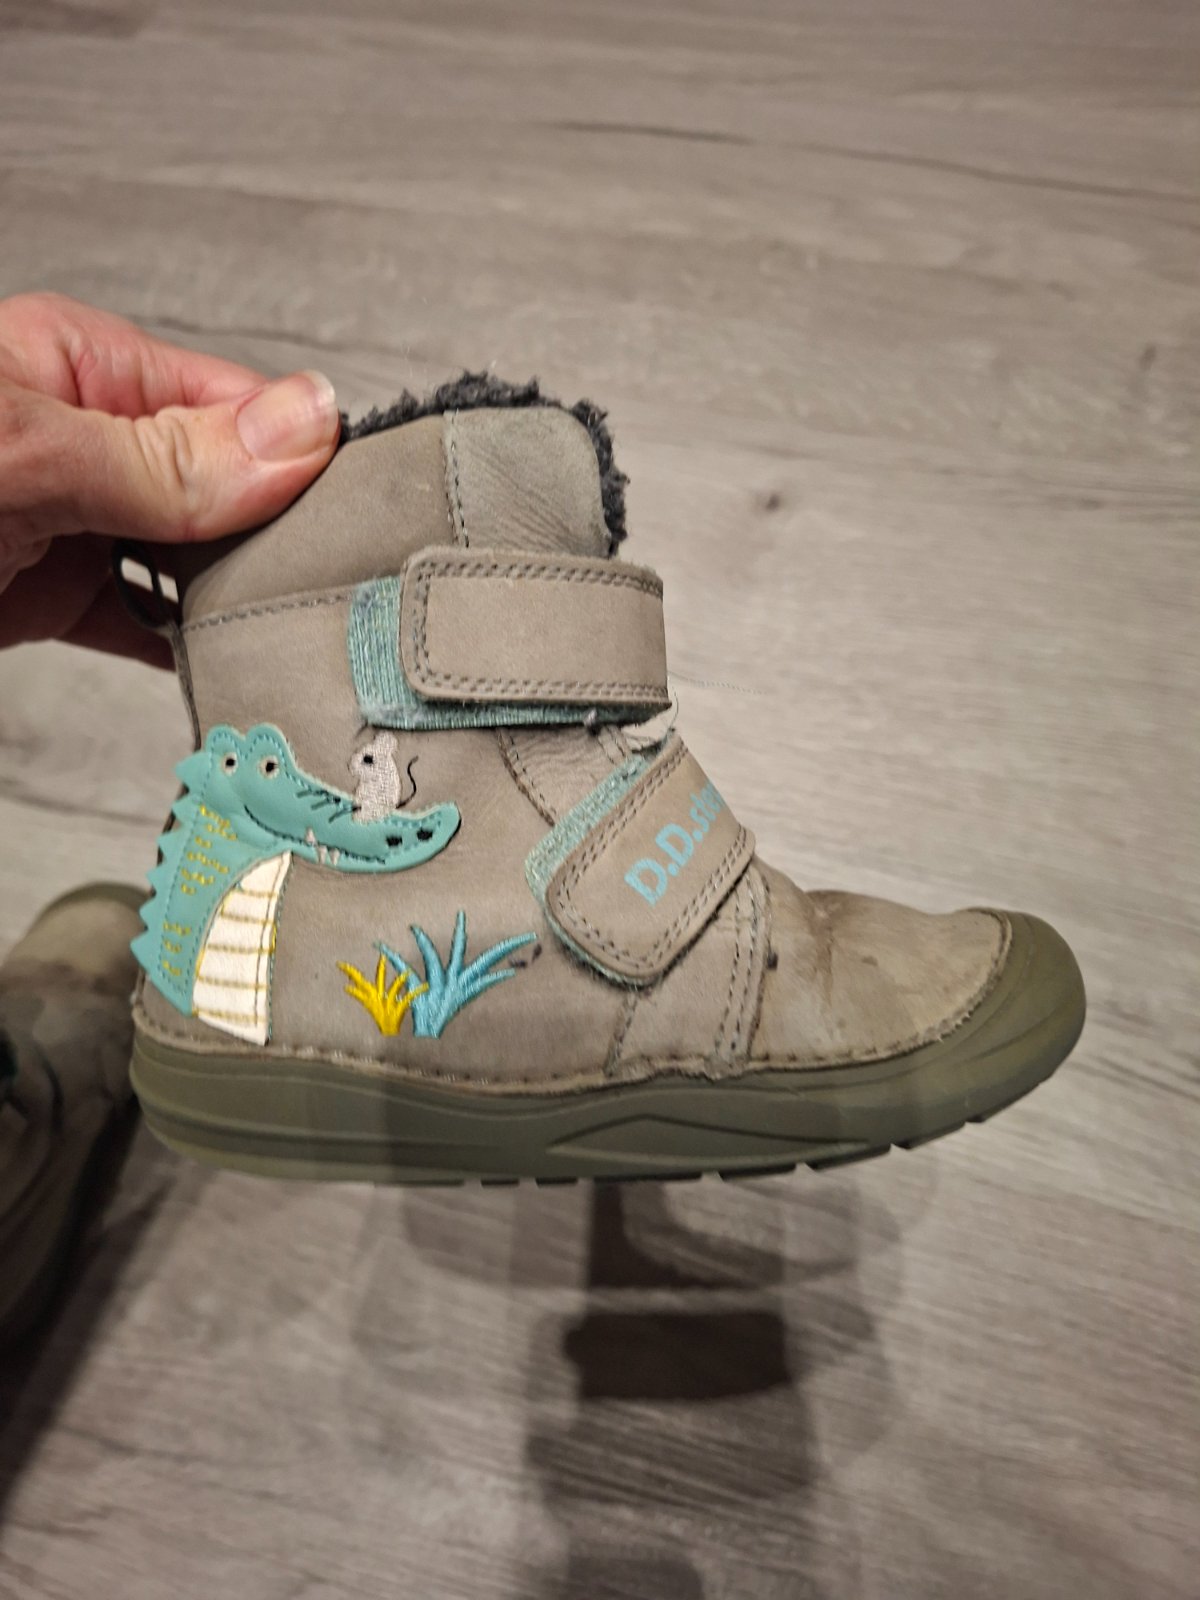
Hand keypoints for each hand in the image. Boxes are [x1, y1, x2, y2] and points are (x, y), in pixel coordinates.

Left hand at [0, 292, 339, 667]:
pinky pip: (141, 620)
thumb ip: (167, 455)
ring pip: (190, 560)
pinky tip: (226, 666)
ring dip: (237, 601)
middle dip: (277, 541)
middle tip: (341, 595)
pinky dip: (184, 650)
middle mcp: (85, 440)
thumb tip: (306, 424)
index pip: (236, 405)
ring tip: (298, 636)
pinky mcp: (49, 596)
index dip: (303, 463)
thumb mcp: (32, 457)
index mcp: (81, 364)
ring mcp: (71, 521)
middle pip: (225, 489)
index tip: (361, 523)